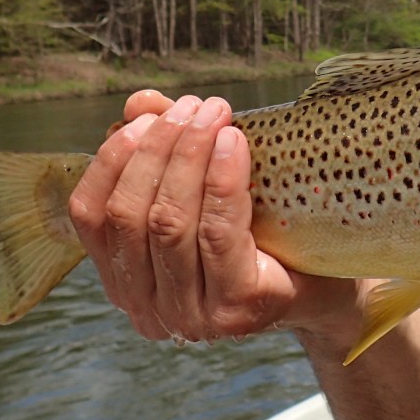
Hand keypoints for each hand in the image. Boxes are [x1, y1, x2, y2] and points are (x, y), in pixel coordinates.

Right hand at [68, 90, 356, 344]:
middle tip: (194, 107)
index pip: (89, 216)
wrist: (330, 284)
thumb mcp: (206, 189)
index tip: (148, 117)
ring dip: (188, 154)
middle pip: (129, 215)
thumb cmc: (263, 234)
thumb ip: (167, 148)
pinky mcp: (237, 309)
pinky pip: (216, 233)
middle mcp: (149, 310)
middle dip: (158, 148)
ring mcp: (192, 317)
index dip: (113, 158)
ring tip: (215, 114)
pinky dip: (220, 180)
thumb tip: (140, 103)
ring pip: (168, 222)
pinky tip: (232, 144)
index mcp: (125, 281)